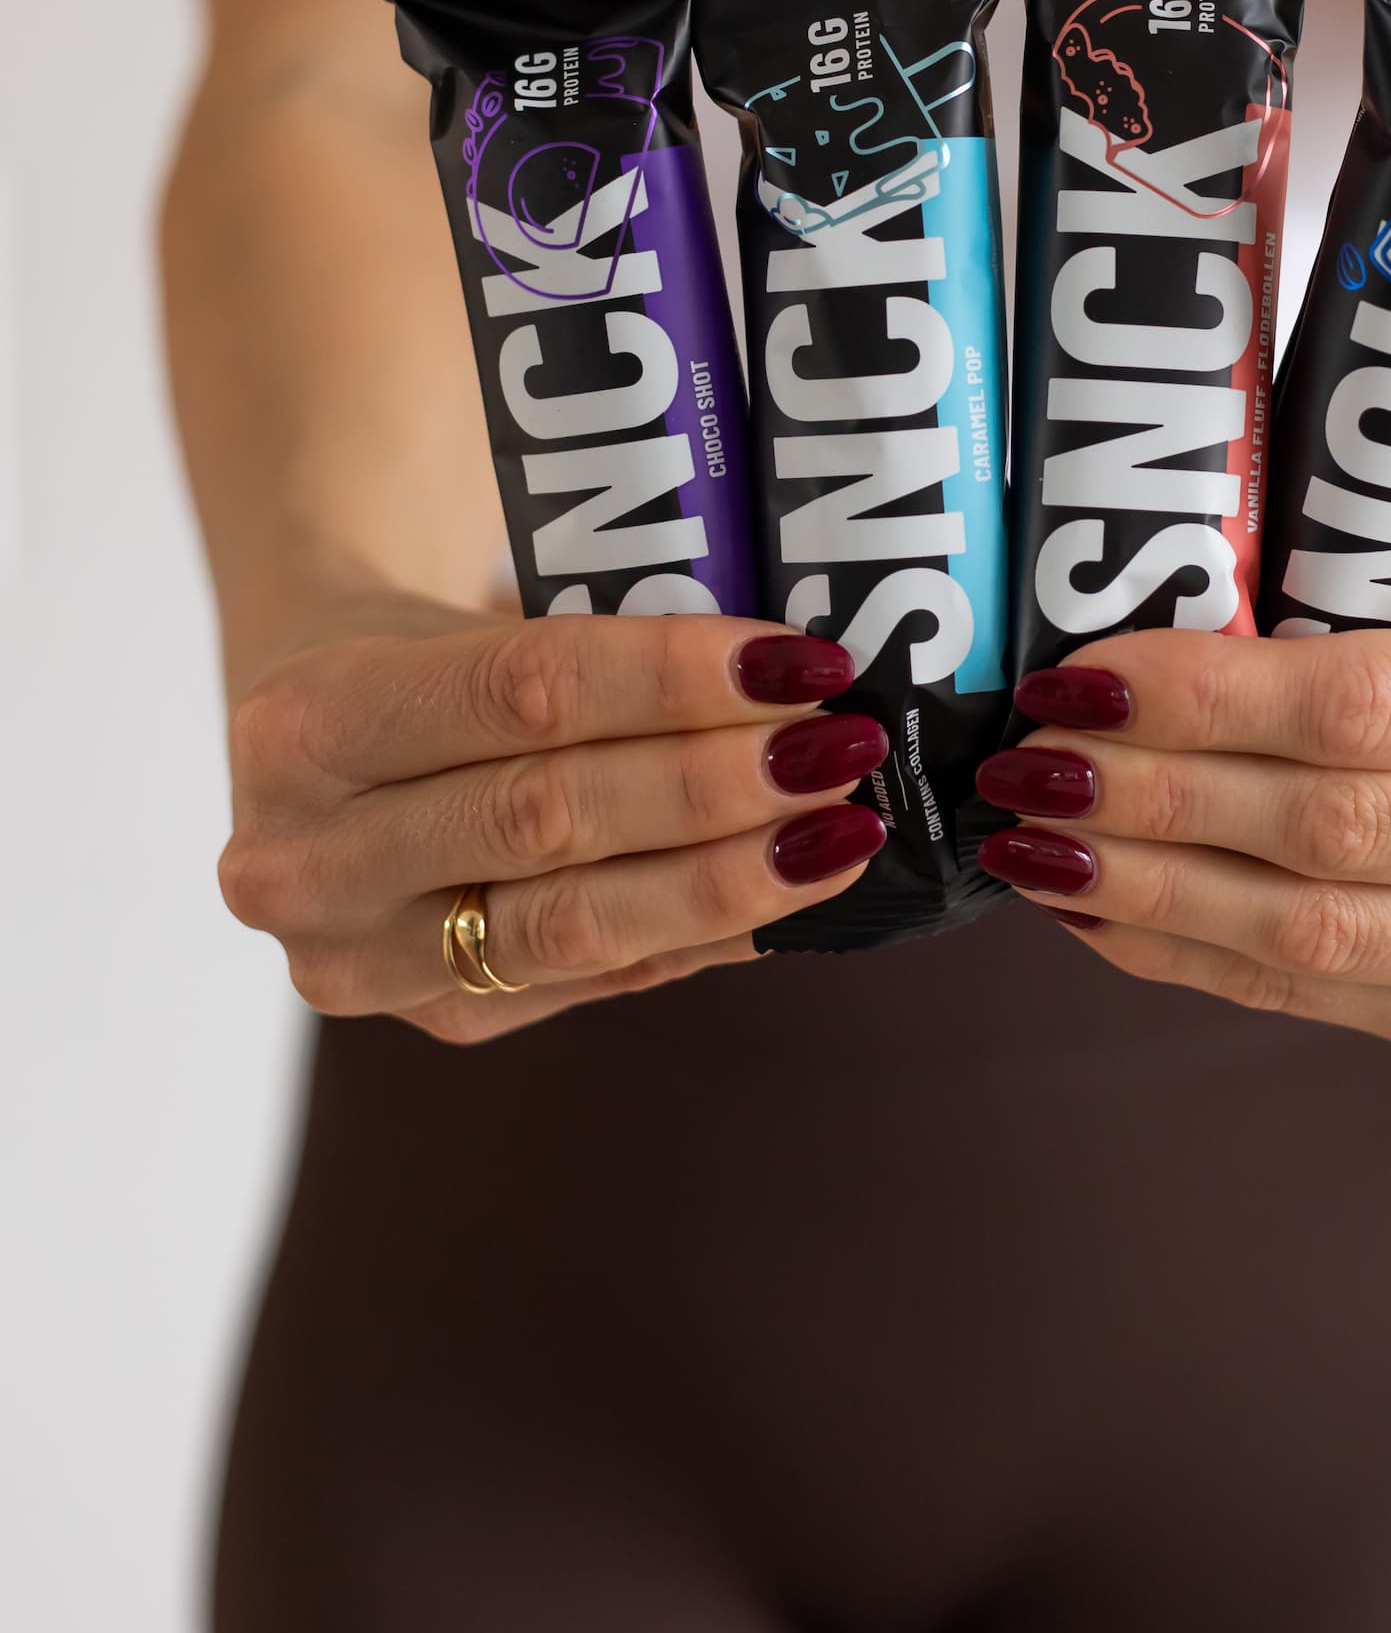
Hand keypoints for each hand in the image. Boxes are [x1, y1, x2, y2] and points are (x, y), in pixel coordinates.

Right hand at [219, 606, 889, 1042]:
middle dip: (715, 784)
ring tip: (842, 830)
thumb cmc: (424, 653)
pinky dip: (708, 933)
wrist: (320, 747)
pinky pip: (601, 976)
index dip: (669, 680)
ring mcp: (359, 962)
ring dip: (731, 879)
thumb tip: (793, 674)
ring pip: (576, 925)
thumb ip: (596, 643)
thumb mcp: (467, 614)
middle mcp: (305, 859)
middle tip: (840, 749)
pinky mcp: (438, 1018)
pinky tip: (795, 897)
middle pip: (548, 819)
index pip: (518, 694)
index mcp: (305, 722)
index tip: (796, 661)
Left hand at [973, 613, 1390, 1059]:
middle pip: (1333, 831)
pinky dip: (1179, 950)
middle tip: (1030, 768)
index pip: (1365, 708)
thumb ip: (1296, 614)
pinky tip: (1089, 909)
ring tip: (1029, 844)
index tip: (1073, 681)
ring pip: (1312, 931)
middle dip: (1155, 799)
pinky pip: (1302, 992)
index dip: (1205, 702)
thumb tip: (1083, 667)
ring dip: (1146, 890)